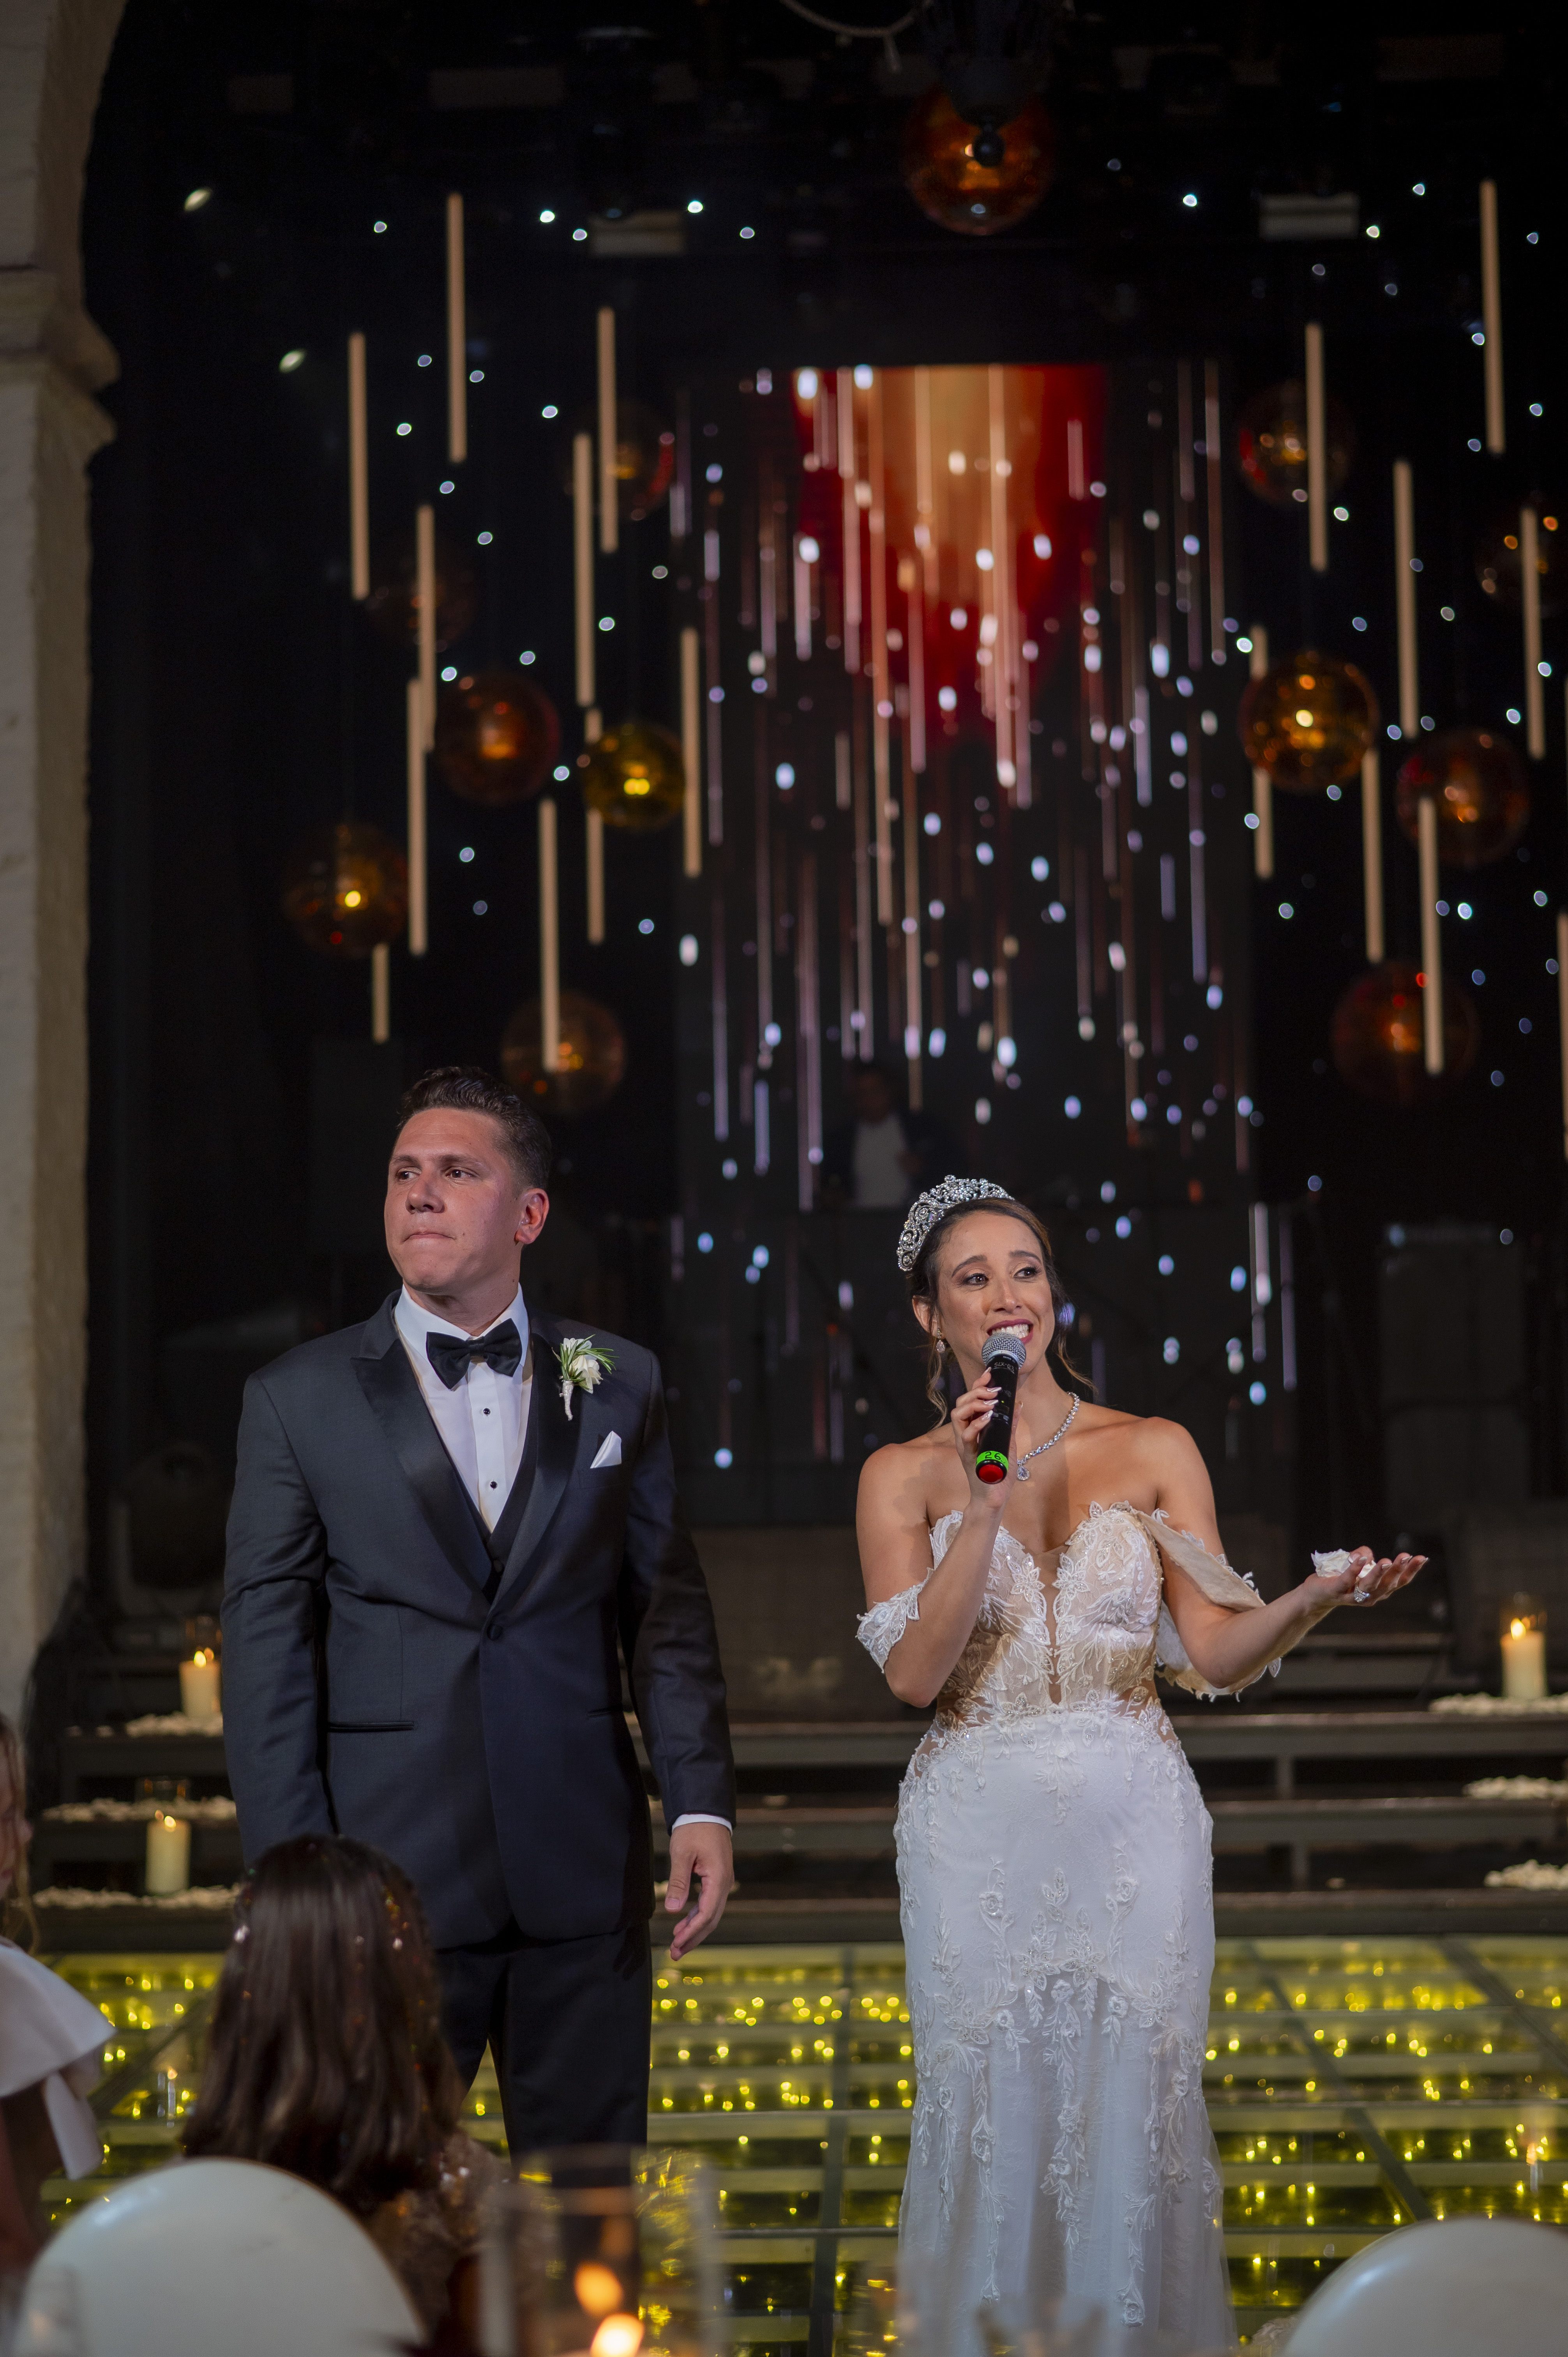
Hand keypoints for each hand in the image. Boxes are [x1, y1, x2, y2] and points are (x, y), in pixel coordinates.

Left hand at [665, 1822, 734, 1960]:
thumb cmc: (694, 1829)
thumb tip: (673, 1910)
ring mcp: (722, 1882)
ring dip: (695, 1930)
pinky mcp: (716, 1879)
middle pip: (711, 1920)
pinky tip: (683, 1924)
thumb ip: (678, 1882)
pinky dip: (696, 1917)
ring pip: (711, 1914)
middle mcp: (724, 1884)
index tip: (676, 1943)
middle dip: (693, 1938)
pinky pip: (709, 1904)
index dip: (691, 1932)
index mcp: (718, 1879)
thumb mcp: (682, 1853)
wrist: (706, 1811)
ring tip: (677, 1944)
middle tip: (675, 1953)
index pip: (706, 1914)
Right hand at [951, 1373, 1010, 1509]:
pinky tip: (988, 1418)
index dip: (978, 1385)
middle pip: (960, 1404)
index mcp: (974, 1429)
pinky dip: (976, 1424)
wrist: (994, 1498)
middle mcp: (965, 1434)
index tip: (990, 1374)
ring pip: (957, 1415)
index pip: (970, 1400)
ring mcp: (965, 1445)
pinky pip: (966, 1436)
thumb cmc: (998, 1473)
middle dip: (976, 1391)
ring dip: (973, 1404)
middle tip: (993, 1391)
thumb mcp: (1008, 1443)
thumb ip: (1010, 1424)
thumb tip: (1017, 1404)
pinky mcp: (968, 1456)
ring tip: (990, 1403)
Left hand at [1308, 1546, 1425, 1611]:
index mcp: (1379, 1590)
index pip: (1399, 1581)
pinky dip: (1353, 1570)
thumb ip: (1364, 1555)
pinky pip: (1347, 1581)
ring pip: (1369, 1586)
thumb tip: (1365, 1555)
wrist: (1316, 1594)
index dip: (1411, 1571)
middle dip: (1397, 1570)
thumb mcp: (1357, 1563)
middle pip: (1387, 1584)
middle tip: (1406, 1557)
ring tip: (1387, 1561)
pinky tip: (1359, 1560)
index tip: (1422, 1558)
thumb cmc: (1341, 1576)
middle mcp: (1370, 1596)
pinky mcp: (1337, 1591)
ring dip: (1379, 1573)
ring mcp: (1354, 1596)